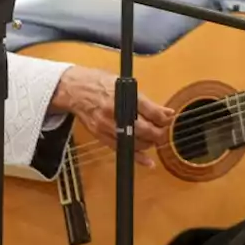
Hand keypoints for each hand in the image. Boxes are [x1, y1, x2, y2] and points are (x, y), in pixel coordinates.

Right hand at [50, 66, 173, 166]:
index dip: (163, 118)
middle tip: (163, 132)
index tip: (169, 119)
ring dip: (148, 143)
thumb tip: (166, 113)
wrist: (75, 90)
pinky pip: (121, 149)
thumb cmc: (99, 83)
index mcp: (123, 95)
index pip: (149, 110)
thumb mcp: (124, 84)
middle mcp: (115, 111)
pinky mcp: (101, 135)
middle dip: (158, 133)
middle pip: (143, 129)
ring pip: (134, 142)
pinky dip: (136, 157)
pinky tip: (148, 161)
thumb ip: (145, 100)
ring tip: (153, 139)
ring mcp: (107, 125)